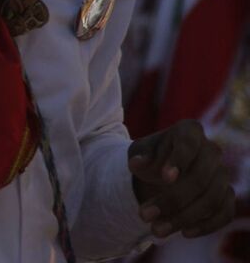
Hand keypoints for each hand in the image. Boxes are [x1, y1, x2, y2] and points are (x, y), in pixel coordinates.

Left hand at [130, 120, 235, 238]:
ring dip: (185, 217)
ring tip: (157, 229)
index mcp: (189, 131)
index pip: (189, 142)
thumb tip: (136, 163)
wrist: (162, 172)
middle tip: (143, 215)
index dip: (179, 160)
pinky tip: (185, 233)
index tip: (164, 178)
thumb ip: (139, 156)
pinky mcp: (227, 196)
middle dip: (172, 200)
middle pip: (200, 178)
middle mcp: (211, 150)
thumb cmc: (151, 157)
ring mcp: (222, 174)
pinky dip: (206, 225)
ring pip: (212, 198)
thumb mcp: (139, 153)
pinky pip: (224, 213)